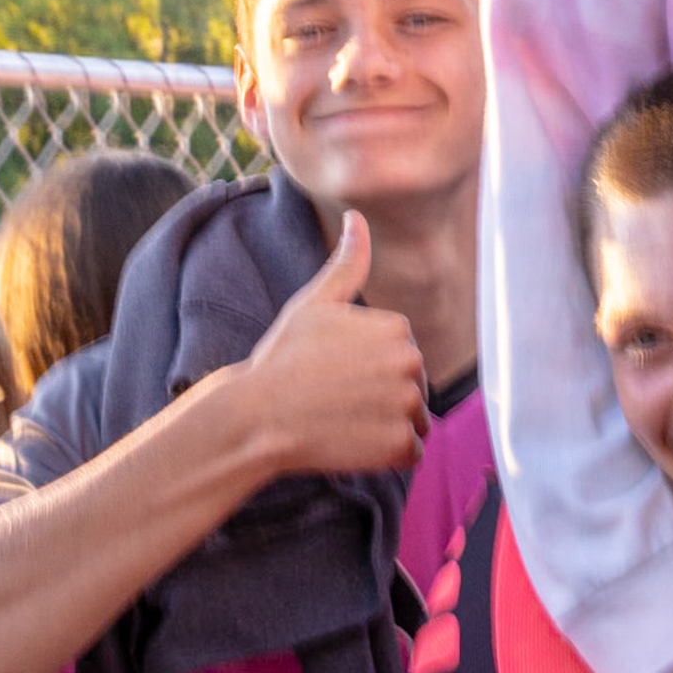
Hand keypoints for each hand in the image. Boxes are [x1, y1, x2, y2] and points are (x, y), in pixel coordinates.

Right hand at [238, 211, 429, 476]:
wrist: (257, 417)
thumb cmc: (282, 359)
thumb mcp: (314, 304)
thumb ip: (347, 263)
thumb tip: (357, 218)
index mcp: (398, 328)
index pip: (401, 353)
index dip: (369, 367)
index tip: (337, 372)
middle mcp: (411, 362)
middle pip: (412, 386)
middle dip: (383, 396)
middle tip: (338, 400)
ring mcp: (407, 405)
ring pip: (415, 419)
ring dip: (388, 426)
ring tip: (346, 422)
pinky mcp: (399, 445)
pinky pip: (411, 452)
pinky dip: (388, 455)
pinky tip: (354, 445)